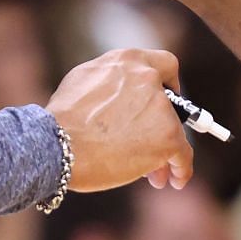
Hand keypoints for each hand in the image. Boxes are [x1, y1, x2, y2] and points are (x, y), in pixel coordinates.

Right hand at [45, 48, 193, 191]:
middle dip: (163, 127)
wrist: (58, 146)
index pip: (164, 64)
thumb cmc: (63, 120)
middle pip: (169, 107)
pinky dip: (181, 169)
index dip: (168, 85)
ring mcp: (161, 108)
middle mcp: (148, 78)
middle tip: (153, 144)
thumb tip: (122, 95)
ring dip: (166, 151)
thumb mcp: (83, 80)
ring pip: (174, 133)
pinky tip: (175, 179)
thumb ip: (111, 82)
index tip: (165, 101)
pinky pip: (183, 155)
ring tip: (156, 173)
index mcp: (128, 60)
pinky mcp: (168, 137)